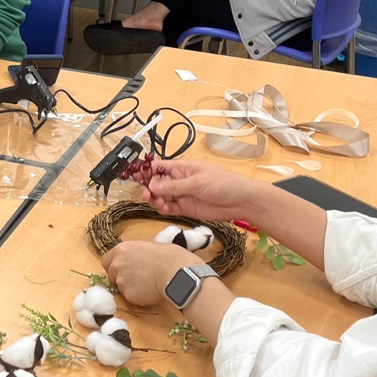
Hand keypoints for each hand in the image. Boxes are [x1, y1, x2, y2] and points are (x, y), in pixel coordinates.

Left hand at [102, 240, 198, 306]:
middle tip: (137, 279)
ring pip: (121, 288)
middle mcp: (116, 265)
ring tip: (147, 284)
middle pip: (111, 276)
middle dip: (121, 278)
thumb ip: (134, 255)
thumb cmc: (167, 256)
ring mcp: (121, 281)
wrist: (175, 271)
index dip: (114, 266)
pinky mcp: (128, 295)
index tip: (122, 270)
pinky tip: (150, 291)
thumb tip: (135, 260)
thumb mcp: (146, 247)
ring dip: (130, 288)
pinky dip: (138, 296)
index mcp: (120, 250)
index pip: (106, 261)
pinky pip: (131, 297)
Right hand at [141, 159, 256, 221]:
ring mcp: (182, 195)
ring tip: (157, 202)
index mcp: (182, 168)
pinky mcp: (186, 208)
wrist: (241, 201)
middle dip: (148, 187)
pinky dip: (163, 209)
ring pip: (161, 197)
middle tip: (146, 193)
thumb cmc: (224, 184)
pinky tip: (164, 208)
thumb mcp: (197, 182)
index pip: (159, 167)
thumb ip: (174, 185)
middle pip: (157, 183)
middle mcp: (180, 181)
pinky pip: (169, 208)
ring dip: (155, 199)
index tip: (135, 176)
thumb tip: (153, 184)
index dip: (147, 170)